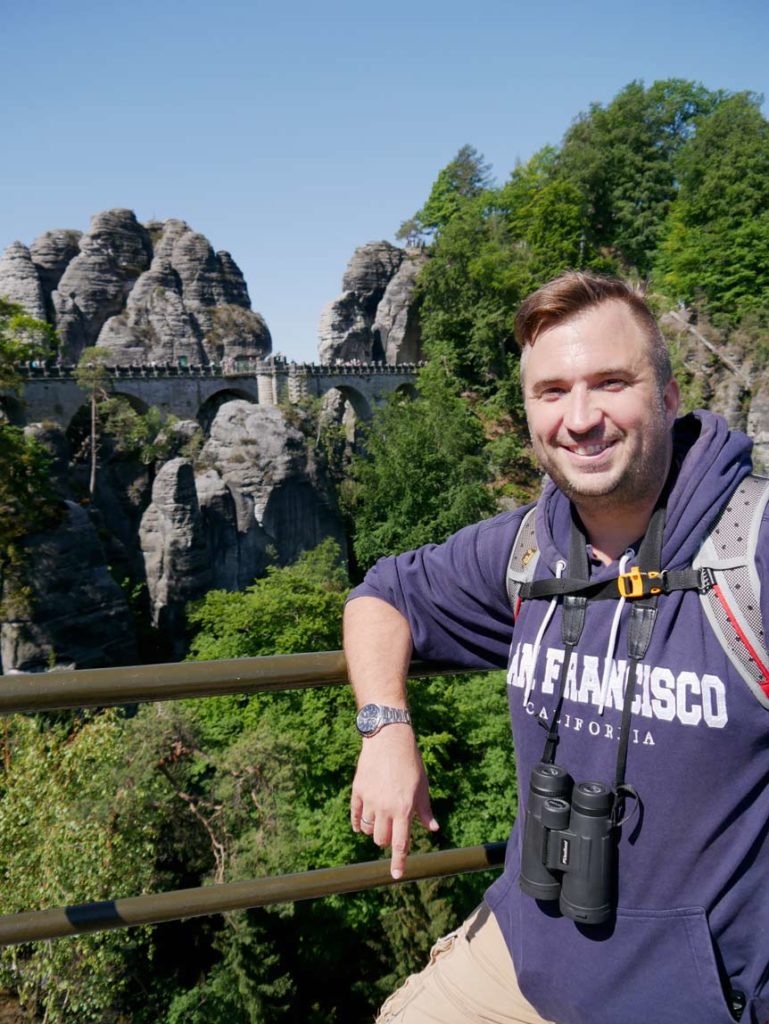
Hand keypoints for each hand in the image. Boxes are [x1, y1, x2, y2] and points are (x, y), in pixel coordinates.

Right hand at [350, 724, 438, 878]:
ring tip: (379, 820)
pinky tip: (360, 823)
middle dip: (387, 840)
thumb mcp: (422, 786)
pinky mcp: (358, 791)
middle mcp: (385, 808)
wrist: (389, 738)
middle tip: (393, 828)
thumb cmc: (410, 762)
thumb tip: (433, 828)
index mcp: (404, 809)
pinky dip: (357, 823)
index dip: (399, 861)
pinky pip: (354, 815)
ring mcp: (369, 800)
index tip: (397, 875)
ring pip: (366, 829)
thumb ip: (424, 810)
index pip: (401, 843)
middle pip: (381, 839)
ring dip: (373, 830)